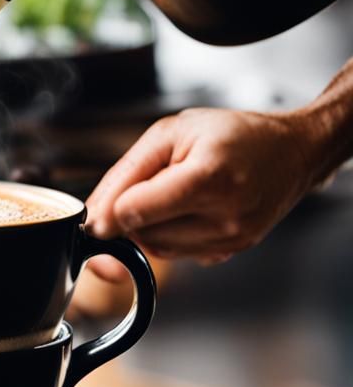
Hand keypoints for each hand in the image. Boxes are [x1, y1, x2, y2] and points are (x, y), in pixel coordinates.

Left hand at [84, 106, 321, 262]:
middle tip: (154, 184)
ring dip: (151, 224)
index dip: (112, 208)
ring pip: (156, 248)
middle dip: (133, 213)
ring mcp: (231, 239)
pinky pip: (178, 253)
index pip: (135, 212)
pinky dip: (172, 233)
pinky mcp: (231, 252)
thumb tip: (95, 219)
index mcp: (209, 177)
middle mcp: (225, 215)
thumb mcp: (172, 133)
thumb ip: (126, 174)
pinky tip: (192, 208)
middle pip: (142, 234)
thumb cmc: (232, 135)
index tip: (108, 204)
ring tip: (176, 192)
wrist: (292, 153)